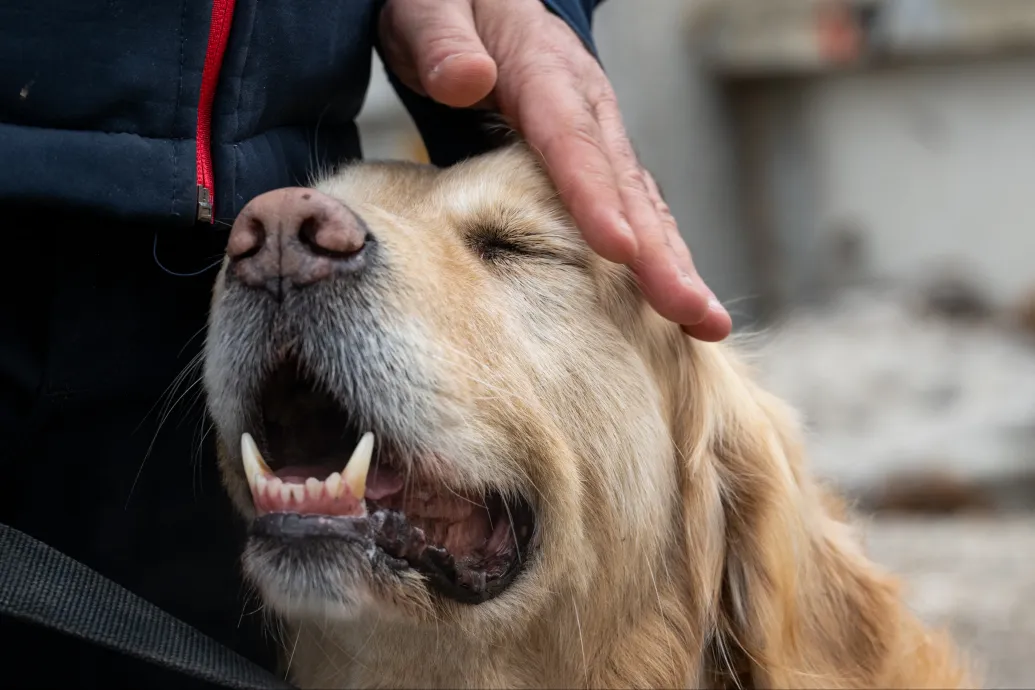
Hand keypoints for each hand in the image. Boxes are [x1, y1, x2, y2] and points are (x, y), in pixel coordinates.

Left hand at [378, 0, 731, 340]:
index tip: (618, 250)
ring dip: (673, 265)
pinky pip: (633, 209)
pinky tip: (671, 304)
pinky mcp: (597, 161)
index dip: (597, 196)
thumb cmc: (446, 10)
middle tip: (692, 313)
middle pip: (627, 185)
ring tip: (703, 325)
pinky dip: (657, 255)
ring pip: (643, 204)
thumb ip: (442, 42)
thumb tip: (466, 79)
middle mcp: (587, 107)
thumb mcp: (427, 11)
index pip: (572, 140)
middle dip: (660, 254)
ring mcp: (599, 136)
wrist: (480, 3)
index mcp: (545, 71)